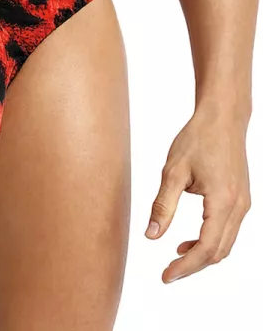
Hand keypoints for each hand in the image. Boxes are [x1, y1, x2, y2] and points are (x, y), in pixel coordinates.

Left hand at [145, 108, 250, 282]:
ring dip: (202, 256)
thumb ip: (163, 205)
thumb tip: (151, 236)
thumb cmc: (198, 138)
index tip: (166, 276)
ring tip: (176, 257)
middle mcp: (238, 207)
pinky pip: (228, 231)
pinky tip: (189, 239)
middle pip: (218, 252)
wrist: (222, 118)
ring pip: (225, 244)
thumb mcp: (173, 171)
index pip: (205, 248)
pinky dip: (210, 242)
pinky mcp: (241, 199)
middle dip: (193, 266)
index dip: (185, 267)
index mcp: (222, 201)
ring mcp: (243, 204)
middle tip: (168, 272)